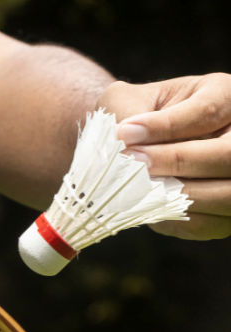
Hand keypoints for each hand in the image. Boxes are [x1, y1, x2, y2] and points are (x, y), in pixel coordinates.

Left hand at [98, 74, 230, 239]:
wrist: (135, 148)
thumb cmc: (131, 119)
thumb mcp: (126, 102)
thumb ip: (126, 114)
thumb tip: (123, 141)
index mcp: (224, 95)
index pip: (206, 113)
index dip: (165, 127)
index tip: (124, 134)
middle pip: (229, 155)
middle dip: (177, 161)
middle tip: (134, 164)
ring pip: (226, 194)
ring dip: (178, 194)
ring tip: (139, 187)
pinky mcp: (224, 212)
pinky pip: (207, 223)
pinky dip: (174, 217)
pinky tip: (146, 206)